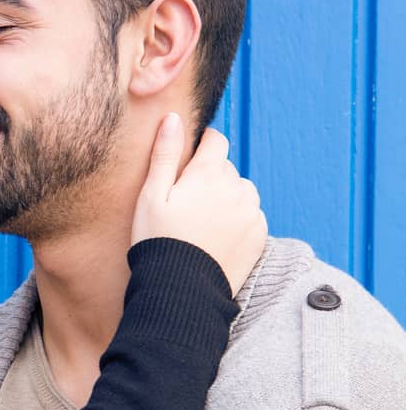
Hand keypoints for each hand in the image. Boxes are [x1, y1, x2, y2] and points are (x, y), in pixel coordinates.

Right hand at [130, 113, 267, 297]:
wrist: (182, 291)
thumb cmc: (158, 242)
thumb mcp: (151, 197)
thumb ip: (164, 155)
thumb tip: (172, 118)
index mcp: (209, 173)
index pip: (216, 140)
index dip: (202, 146)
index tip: (191, 161)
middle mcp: (236, 187)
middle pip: (227, 169)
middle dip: (211, 178)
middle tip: (188, 205)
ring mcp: (251, 212)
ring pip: (241, 191)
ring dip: (227, 198)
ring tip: (203, 223)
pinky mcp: (259, 234)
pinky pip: (251, 216)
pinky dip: (238, 221)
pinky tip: (216, 237)